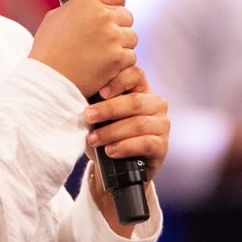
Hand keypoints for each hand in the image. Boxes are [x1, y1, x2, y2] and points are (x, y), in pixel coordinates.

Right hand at [29, 0, 135, 96]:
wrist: (49, 81)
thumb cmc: (48, 51)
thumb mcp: (55, 17)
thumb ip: (77, 7)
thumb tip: (91, 6)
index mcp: (87, 1)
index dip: (114, 2)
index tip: (111, 11)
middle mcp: (103, 16)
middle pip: (126, 15)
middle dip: (117, 26)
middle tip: (101, 39)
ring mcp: (112, 37)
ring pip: (131, 36)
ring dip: (121, 45)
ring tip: (101, 55)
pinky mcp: (118, 58)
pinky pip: (130, 56)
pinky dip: (121, 63)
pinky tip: (104, 67)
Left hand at [84, 65, 169, 184]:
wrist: (117, 167)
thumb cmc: (108, 134)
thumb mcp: (102, 115)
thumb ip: (98, 102)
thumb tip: (79, 98)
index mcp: (141, 90)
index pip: (135, 74)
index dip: (118, 81)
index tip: (100, 92)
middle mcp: (156, 104)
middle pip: (135, 101)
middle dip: (109, 109)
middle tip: (88, 117)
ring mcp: (162, 125)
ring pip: (139, 124)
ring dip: (112, 132)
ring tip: (93, 139)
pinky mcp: (162, 146)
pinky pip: (146, 143)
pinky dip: (125, 147)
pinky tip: (110, 150)